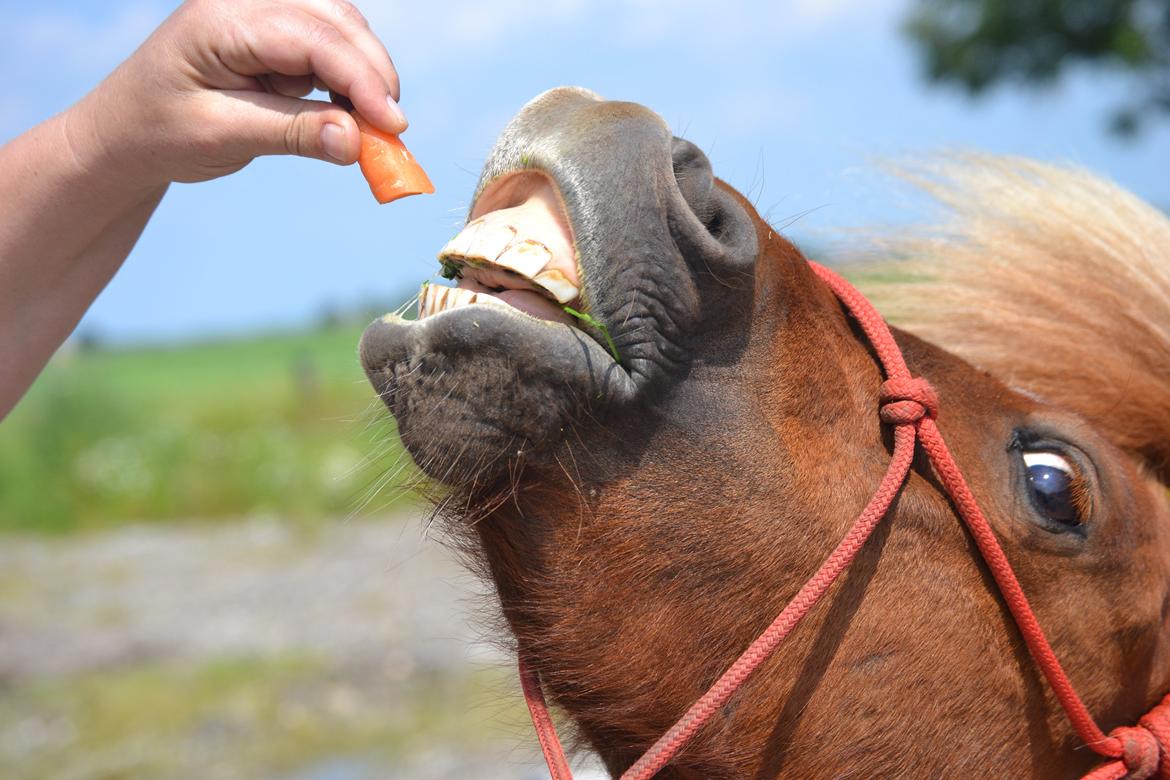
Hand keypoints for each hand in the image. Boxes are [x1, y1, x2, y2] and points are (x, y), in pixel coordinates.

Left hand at [70, 0, 404, 187]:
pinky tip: (346, 114)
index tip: (394, 127)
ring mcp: (261, 11)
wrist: (125, 132)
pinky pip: (329, 45)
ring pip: (341, 28)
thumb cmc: (160, 132)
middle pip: (337, 20)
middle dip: (373, 75)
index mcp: (222, 19)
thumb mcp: (223, 137)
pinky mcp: (274, 32)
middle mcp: (245, 1)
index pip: (313, 37)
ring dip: (364, 76)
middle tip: (392, 133)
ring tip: (368, 128)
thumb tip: (359, 142)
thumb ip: (293, 134)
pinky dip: (348, 79)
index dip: (362, 80)